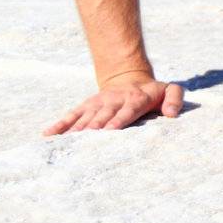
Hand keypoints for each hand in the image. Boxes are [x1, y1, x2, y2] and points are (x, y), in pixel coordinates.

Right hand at [43, 72, 183, 135]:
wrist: (130, 78)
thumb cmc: (154, 92)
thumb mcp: (170, 90)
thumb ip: (175, 99)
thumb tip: (171, 114)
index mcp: (136, 99)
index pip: (127, 111)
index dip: (118, 120)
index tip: (109, 130)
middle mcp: (114, 100)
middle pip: (103, 116)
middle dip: (94, 128)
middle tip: (84, 142)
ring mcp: (98, 103)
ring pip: (85, 117)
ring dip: (75, 130)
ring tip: (65, 144)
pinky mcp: (86, 105)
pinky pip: (72, 115)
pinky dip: (60, 124)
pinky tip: (48, 135)